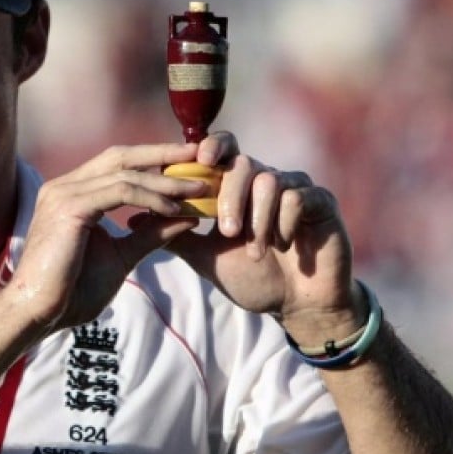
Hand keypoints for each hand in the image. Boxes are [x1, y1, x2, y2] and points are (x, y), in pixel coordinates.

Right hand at [8, 144, 205, 330]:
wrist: (36, 313)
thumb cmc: (71, 291)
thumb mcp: (121, 257)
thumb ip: (149, 235)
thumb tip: (186, 217)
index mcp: (71, 193)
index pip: (117, 163)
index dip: (153, 159)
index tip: (189, 163)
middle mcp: (64, 185)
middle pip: (120, 156)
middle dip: (162, 153)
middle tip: (199, 156)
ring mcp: (64, 193)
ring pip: (124, 173)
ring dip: (165, 181)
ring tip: (197, 190)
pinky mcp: (69, 208)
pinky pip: (120, 192)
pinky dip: (151, 198)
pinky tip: (174, 210)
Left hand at [131, 132, 364, 343]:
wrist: (297, 306)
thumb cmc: (253, 277)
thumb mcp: (206, 257)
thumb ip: (174, 235)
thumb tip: (131, 219)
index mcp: (237, 186)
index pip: (221, 150)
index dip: (209, 148)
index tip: (196, 161)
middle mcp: (266, 179)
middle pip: (243, 163)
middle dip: (230, 195)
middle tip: (226, 231)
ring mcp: (296, 188)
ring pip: (271, 180)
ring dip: (258, 216)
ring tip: (254, 248)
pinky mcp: (321, 203)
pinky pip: (300, 196)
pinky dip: (286, 220)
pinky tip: (283, 243)